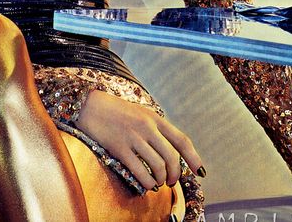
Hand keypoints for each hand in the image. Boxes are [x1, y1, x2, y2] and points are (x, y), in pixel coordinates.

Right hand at [77, 90, 203, 190]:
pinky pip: (139, 170)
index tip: (200, 170)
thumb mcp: (143, 114)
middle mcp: (148, 127)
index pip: (181, 140)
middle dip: (176, 174)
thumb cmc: (118, 111)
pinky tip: (148, 185)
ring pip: (158, 165)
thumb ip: (156, 129)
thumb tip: (170, 149)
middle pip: (172, 156)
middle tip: (173, 182)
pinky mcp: (119, 148)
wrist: (92, 105)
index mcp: (156, 119)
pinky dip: (147, 182)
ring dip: (162, 179)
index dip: (193, 157)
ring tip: (159, 183)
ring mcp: (134, 138)